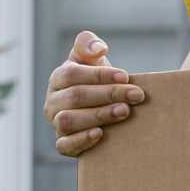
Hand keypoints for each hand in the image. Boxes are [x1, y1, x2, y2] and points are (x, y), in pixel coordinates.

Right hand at [42, 32, 145, 157]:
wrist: (102, 110)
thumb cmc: (97, 81)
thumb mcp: (92, 61)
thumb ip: (88, 45)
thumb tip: (98, 48)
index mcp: (59, 79)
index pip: (72, 74)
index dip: (99, 74)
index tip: (126, 76)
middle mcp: (53, 102)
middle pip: (75, 97)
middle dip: (108, 94)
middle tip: (136, 95)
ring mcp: (56, 123)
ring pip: (68, 121)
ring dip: (98, 115)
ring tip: (124, 111)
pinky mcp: (63, 144)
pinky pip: (64, 145)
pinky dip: (81, 140)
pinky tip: (101, 134)